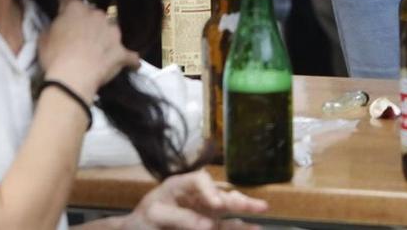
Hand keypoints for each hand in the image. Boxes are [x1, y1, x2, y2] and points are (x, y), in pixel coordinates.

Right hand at [40, 0, 137, 100]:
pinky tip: (133, 65)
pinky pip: (129, 56)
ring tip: (100, 51)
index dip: (66, 5)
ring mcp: (112, 32)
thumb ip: (52, 27)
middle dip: (88, 23)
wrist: (73, 77)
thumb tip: (56, 25)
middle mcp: (97, 15)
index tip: (63, 10)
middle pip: (93, 15)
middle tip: (80, 37)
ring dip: (106, 38)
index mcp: (76, 9)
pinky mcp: (121, 51)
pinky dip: (130, 60)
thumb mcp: (43, 39)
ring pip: (111, 31)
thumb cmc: (54, 56)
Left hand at [123, 170, 266, 229]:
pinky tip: (254, 228)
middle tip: (259, 206)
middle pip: (221, 193)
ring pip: (229, 209)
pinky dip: (239, 227)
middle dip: (239, 199)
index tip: (218, 205)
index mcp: (181, 186)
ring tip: (263, 210)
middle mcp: (197, 196)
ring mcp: (204, 212)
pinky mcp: (207, 226)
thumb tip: (208, 224)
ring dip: (245, 209)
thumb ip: (180, 218)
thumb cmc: (142, 220)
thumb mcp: (156, 216)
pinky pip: (225, 226)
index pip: (200, 180)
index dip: (211, 191)